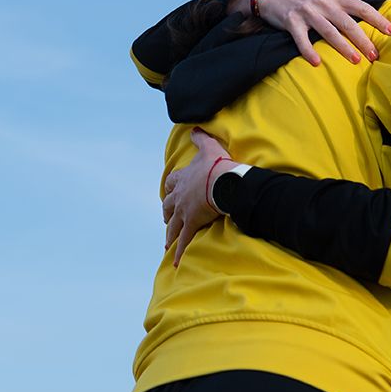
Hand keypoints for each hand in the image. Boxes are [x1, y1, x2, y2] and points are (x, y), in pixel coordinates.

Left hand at [162, 128, 238, 265]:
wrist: (223, 182)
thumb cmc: (217, 165)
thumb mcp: (208, 147)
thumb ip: (200, 138)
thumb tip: (194, 128)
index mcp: (183, 179)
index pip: (172, 183)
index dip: (171, 188)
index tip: (170, 192)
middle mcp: (180, 196)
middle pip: (168, 206)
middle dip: (167, 212)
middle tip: (167, 219)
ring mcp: (184, 211)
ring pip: (172, 225)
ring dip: (170, 233)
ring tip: (167, 243)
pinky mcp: (191, 224)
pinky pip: (183, 241)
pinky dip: (179, 252)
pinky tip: (175, 262)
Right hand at [254, 0, 390, 66]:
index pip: (361, 7)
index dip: (377, 18)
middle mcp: (324, 3)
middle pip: (348, 22)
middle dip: (363, 39)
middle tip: (375, 54)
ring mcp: (308, 13)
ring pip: (328, 31)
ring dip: (342, 47)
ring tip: (355, 60)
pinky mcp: (292, 22)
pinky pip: (302, 39)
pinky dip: (308, 51)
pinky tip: (317, 63)